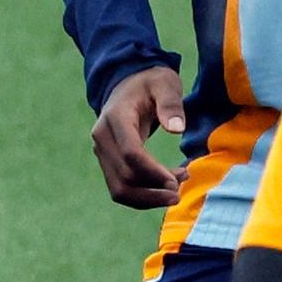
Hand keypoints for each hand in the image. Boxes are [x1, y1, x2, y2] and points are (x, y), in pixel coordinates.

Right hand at [92, 67, 190, 210]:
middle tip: (180, 192)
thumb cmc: (151, 82)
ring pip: (119, 190)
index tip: (176, 181)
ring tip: (177, 191)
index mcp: (116, 117)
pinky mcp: (108, 161)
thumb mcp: (165, 84)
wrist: (129, 83)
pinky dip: (144, 194)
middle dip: (153, 191)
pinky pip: (122, 187)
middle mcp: (102, 137)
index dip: (153, 172)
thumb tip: (177, 129)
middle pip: (123, 178)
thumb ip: (171, 103)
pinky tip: (166, 186)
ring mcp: (102, 151)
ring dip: (148, 198)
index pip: (131, 153)